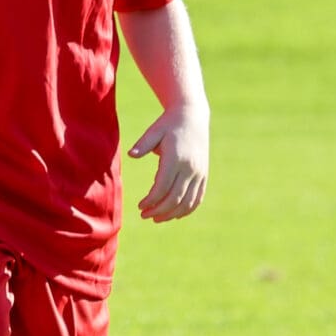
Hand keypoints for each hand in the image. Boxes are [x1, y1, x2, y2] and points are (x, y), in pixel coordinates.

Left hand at [129, 105, 208, 220]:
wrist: (192, 117)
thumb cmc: (167, 125)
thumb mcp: (154, 131)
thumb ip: (143, 144)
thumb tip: (132, 155)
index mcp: (176, 159)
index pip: (163, 187)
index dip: (151, 200)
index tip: (140, 206)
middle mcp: (190, 168)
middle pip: (175, 198)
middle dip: (159, 210)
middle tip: (144, 215)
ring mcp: (199, 173)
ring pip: (188, 201)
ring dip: (173, 213)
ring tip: (157, 218)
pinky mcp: (203, 175)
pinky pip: (198, 197)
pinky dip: (188, 209)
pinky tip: (175, 215)